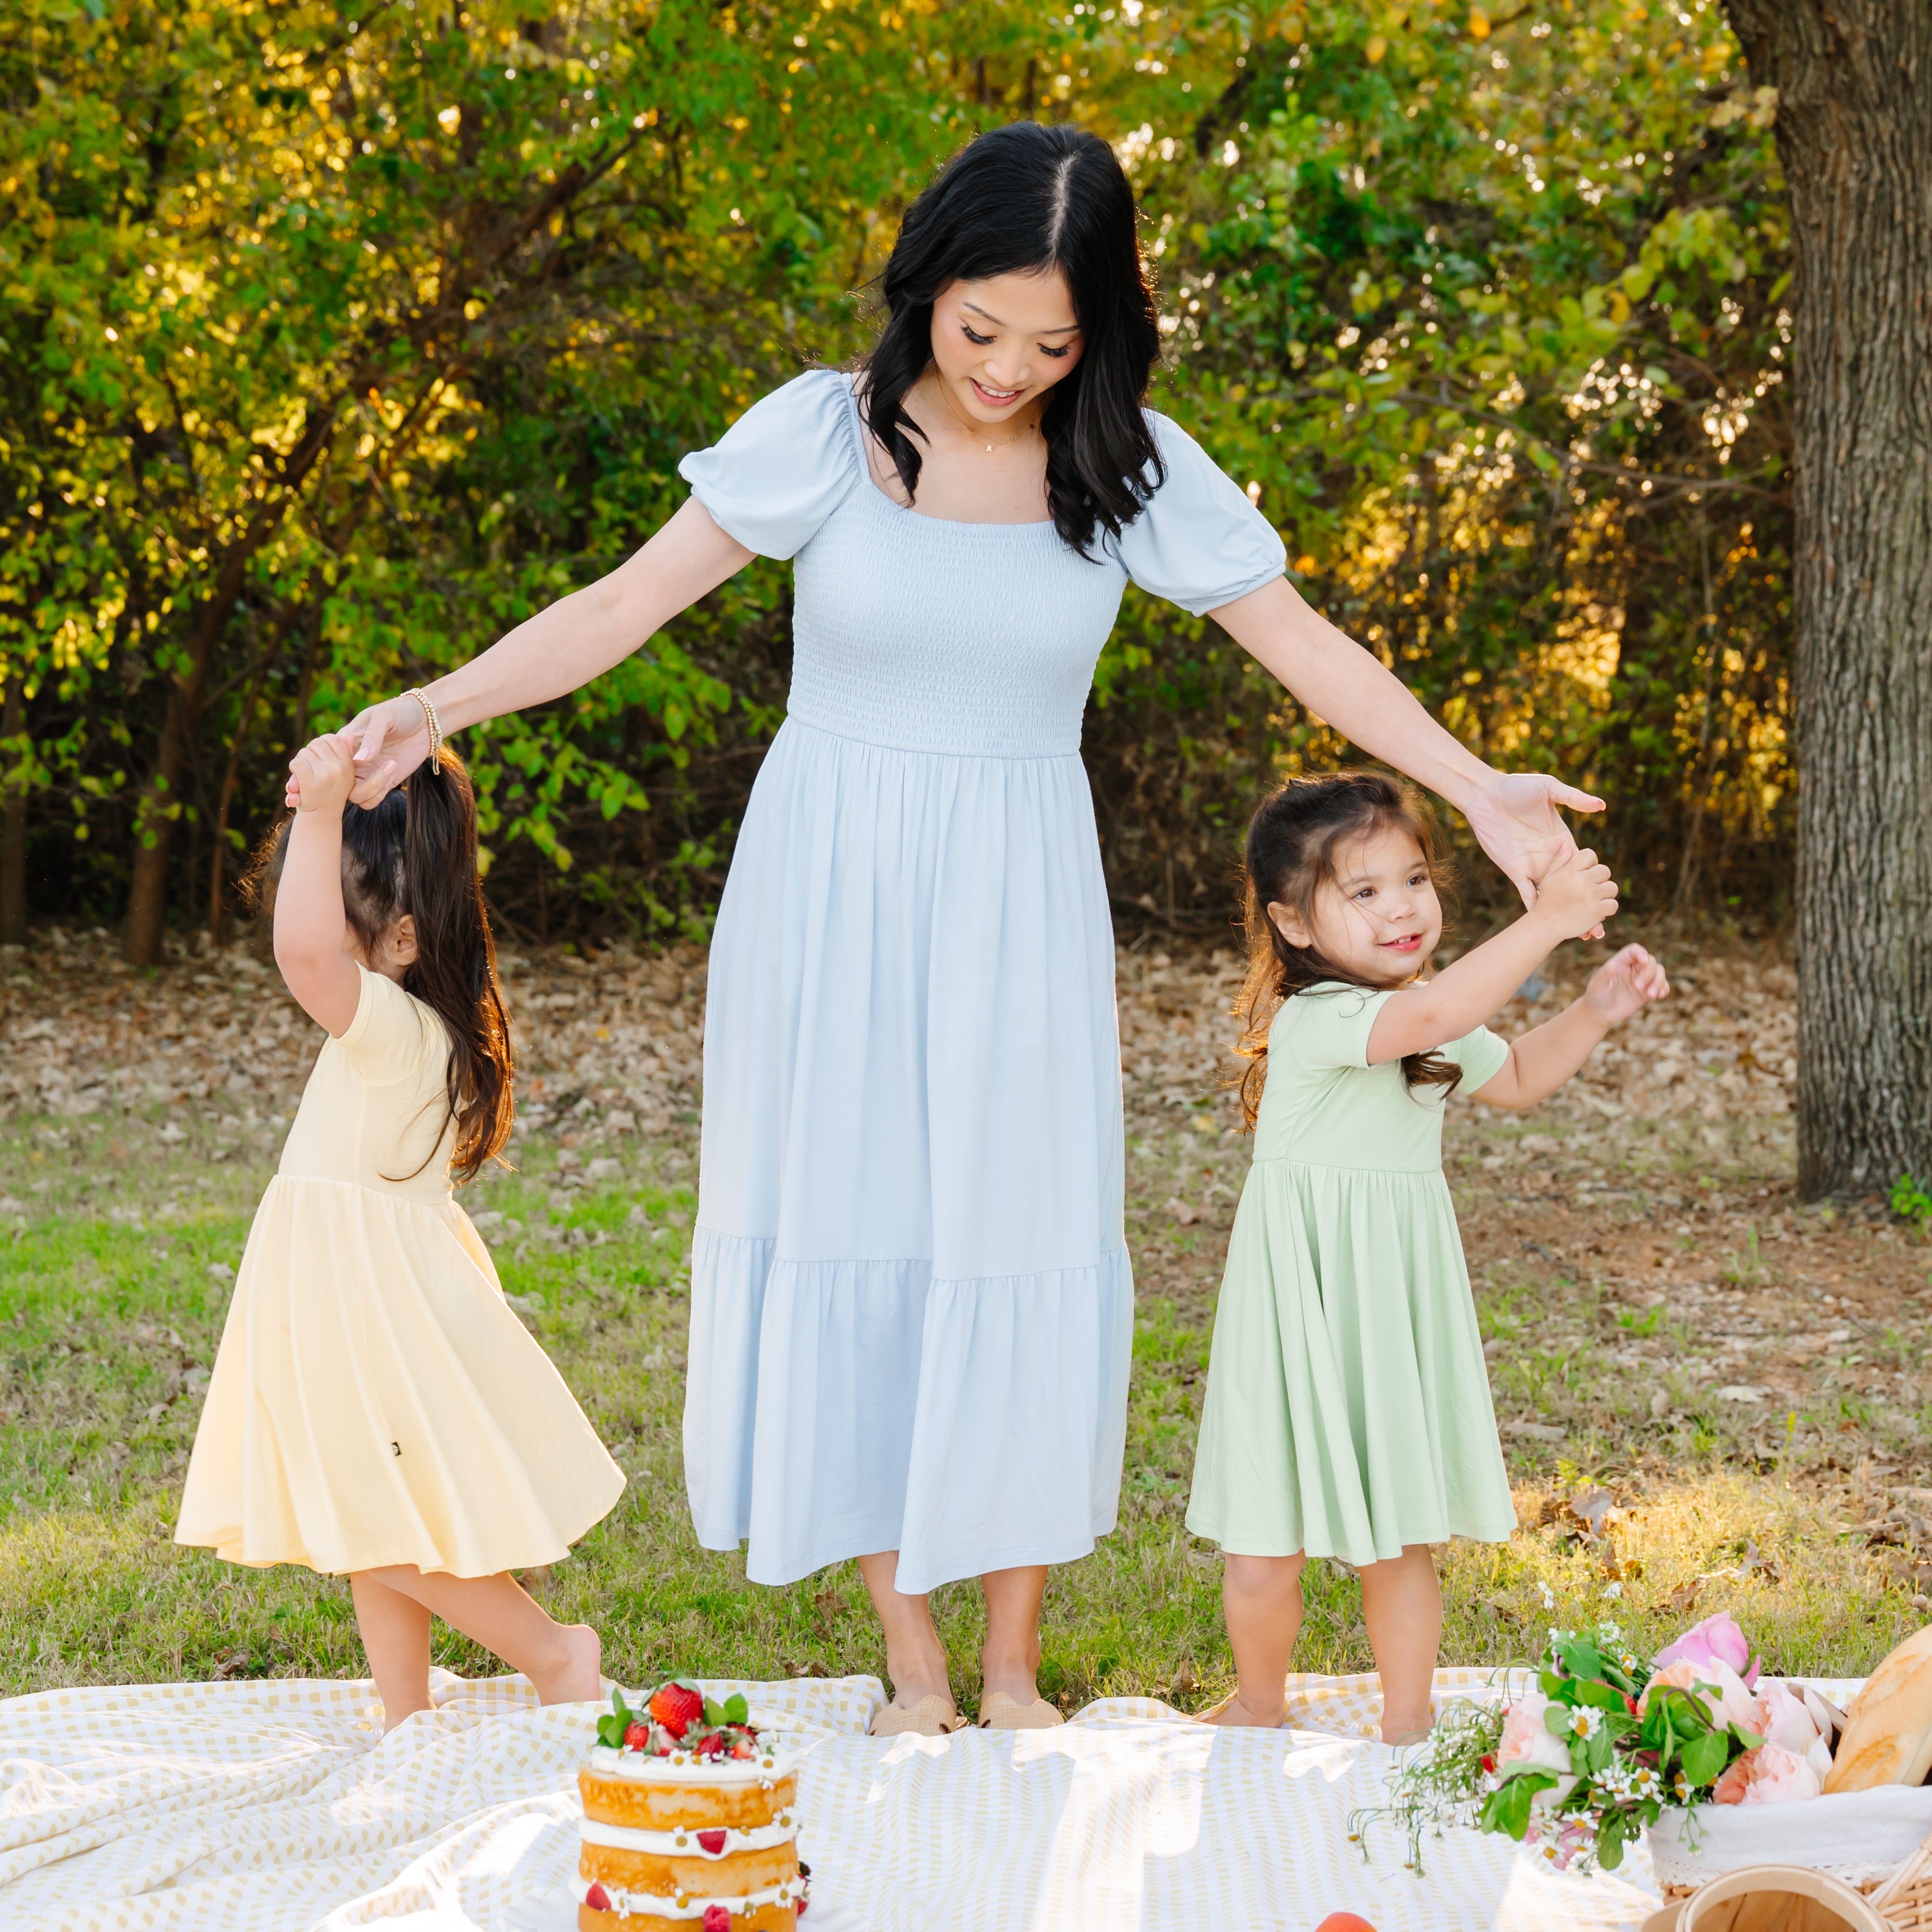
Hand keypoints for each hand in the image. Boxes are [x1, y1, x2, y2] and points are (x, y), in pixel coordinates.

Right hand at [284, 695, 420, 808]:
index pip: (319, 762)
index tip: (294, 789)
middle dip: (324, 794)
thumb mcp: (383, 717)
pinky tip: (392, 775)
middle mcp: (352, 762)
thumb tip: (358, 761)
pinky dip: (379, 794)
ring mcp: (368, 773)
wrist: (425, 720)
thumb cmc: (400, 712)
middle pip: (331, 786)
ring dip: (368, 789)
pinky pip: (372, 799)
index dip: (305, 776)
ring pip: (354, 796)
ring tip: (389, 768)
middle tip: (327, 793)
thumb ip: (372, 737)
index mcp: (344, 743)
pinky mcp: (385, 781)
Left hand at [287, 731, 359, 816]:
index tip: (320, 756)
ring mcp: (325, 775)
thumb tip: (349, 736)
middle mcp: (339, 768)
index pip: (333, 738)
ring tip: (305, 775)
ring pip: (304, 753)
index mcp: (348, 764)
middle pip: (316, 743)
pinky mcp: (311, 782)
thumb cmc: (330, 792)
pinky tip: (298, 779)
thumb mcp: (344, 774)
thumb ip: (346, 755)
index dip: (322, 744)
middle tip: (311, 766)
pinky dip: (293, 769)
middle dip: (309, 752)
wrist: (322, 817)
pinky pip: (296, 763)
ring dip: (300, 761)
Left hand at [1463, 771, 1607, 936]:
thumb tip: (1602, 805)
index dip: (1596, 881)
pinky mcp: (1513, 870)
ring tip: (1581, 934)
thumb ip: (1575, 798)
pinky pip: (1526, 892)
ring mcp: (1531, 865)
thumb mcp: (1549, 789)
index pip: (1583, 865)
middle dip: (1585, 906)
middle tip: (1601, 929)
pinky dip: (1536, 907)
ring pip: (1551, 895)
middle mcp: (1549, 856)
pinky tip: (1547, 924)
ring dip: (1563, 914)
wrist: (1484, 794)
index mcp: (1561, 839)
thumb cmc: (1516, 787)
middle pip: (1571, 886)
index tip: (1610, 897)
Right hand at [1525, 845, 1618, 941]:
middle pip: (1605, 871)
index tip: (1585, 875)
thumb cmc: (1546, 901)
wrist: (1545, 925)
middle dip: (1600, 880)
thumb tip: (1566, 844)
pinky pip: (1613, 905)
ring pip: (1612, 888)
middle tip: (1590, 891)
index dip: (1591, 864)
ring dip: (1605, 896)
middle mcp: (1582, 880)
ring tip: (1593, 902)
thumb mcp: (1549, 878)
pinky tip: (1596, 912)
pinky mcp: (1597, 910)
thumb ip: (1559, 861)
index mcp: (1570, 870)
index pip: (1590, 855)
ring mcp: (1590, 895)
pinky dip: (1607, 910)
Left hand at [1584, 943, 1669, 1024]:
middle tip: (1638, 987)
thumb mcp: (1597, 985)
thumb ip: (1604, 974)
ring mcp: (1642, 979)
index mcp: (1620, 962)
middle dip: (1648, 973)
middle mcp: (1633, 968)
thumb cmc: (1597, 995)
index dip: (1641, 953)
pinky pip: (1662, 985)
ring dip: (1658, 982)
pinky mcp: (1648, 990)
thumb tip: (1612, 964)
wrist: (1602, 1012)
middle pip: (1650, 961)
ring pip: (1659, 972)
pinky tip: (1659, 996)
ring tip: (1650, 995)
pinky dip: (1664, 988)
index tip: (1644, 961)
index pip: (1634, 951)